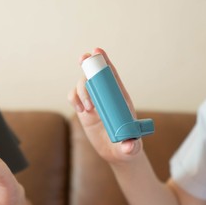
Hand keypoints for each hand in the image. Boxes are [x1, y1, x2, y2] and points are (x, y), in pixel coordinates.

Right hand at [67, 48, 142, 163]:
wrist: (117, 153)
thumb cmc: (127, 147)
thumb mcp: (130, 148)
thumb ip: (130, 147)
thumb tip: (128, 147)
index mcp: (119, 98)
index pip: (112, 76)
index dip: (105, 62)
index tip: (97, 51)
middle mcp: (106, 97)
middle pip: (95, 75)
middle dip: (88, 65)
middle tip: (83, 59)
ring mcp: (94, 102)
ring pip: (83, 85)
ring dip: (81, 90)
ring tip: (87, 109)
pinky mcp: (84, 110)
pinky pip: (74, 97)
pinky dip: (74, 99)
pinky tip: (80, 109)